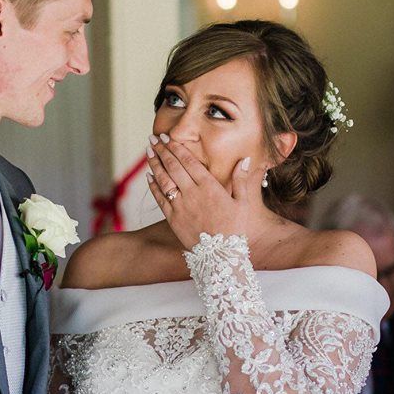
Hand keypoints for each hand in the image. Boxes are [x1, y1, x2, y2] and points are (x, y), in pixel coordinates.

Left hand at [145, 135, 251, 249]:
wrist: (221, 256)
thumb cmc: (235, 229)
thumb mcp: (243, 203)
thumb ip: (241, 180)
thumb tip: (245, 159)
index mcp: (209, 187)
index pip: (189, 161)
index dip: (176, 147)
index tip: (168, 137)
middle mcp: (192, 193)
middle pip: (173, 166)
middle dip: (162, 150)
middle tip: (154, 137)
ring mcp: (180, 206)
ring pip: (164, 180)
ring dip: (154, 164)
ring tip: (148, 151)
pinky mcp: (173, 219)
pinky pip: (160, 198)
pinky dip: (153, 186)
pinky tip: (149, 175)